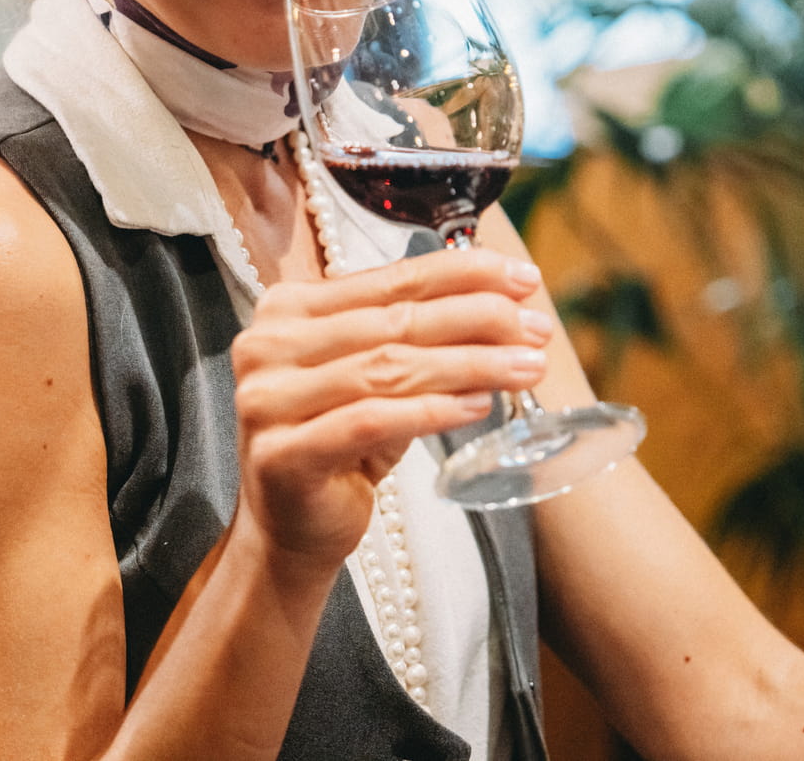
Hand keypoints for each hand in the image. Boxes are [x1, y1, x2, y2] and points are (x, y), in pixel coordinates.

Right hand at [227, 249, 553, 575]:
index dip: (462, 274)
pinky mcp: (283, 453)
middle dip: (477, 318)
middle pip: (395, 320)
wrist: (288, 530)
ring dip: (469, 363)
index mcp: (288, 308)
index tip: (522, 278)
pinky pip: (372, 420)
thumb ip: (419, 338)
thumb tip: (508, 309)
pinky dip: (432, 410)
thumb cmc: (340, 446)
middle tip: (536, 327)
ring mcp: (267, 399)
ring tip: (526, 366)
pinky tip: (479, 405)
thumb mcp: (378, 379)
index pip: (390, 278)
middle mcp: (268, 345)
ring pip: (389, 367)